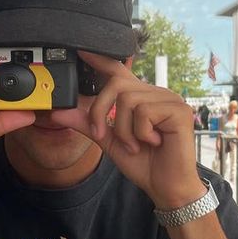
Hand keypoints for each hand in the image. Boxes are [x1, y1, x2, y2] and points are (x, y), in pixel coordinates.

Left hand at [49, 51, 205, 208]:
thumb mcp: (109, 141)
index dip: (101, 60)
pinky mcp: (179, 110)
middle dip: (102, 112)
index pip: (119, 72)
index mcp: (140, 98)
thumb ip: (87, 124)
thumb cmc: (143, 164)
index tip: (82, 51)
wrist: (165, 187)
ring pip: (129, 101)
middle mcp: (156, 94)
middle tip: (106, 135)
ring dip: (125, 130)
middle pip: (116, 85)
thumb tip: (58, 113)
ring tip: (137, 145)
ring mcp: (170, 100)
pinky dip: (141, 133)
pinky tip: (153, 143)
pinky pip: (144, 112)